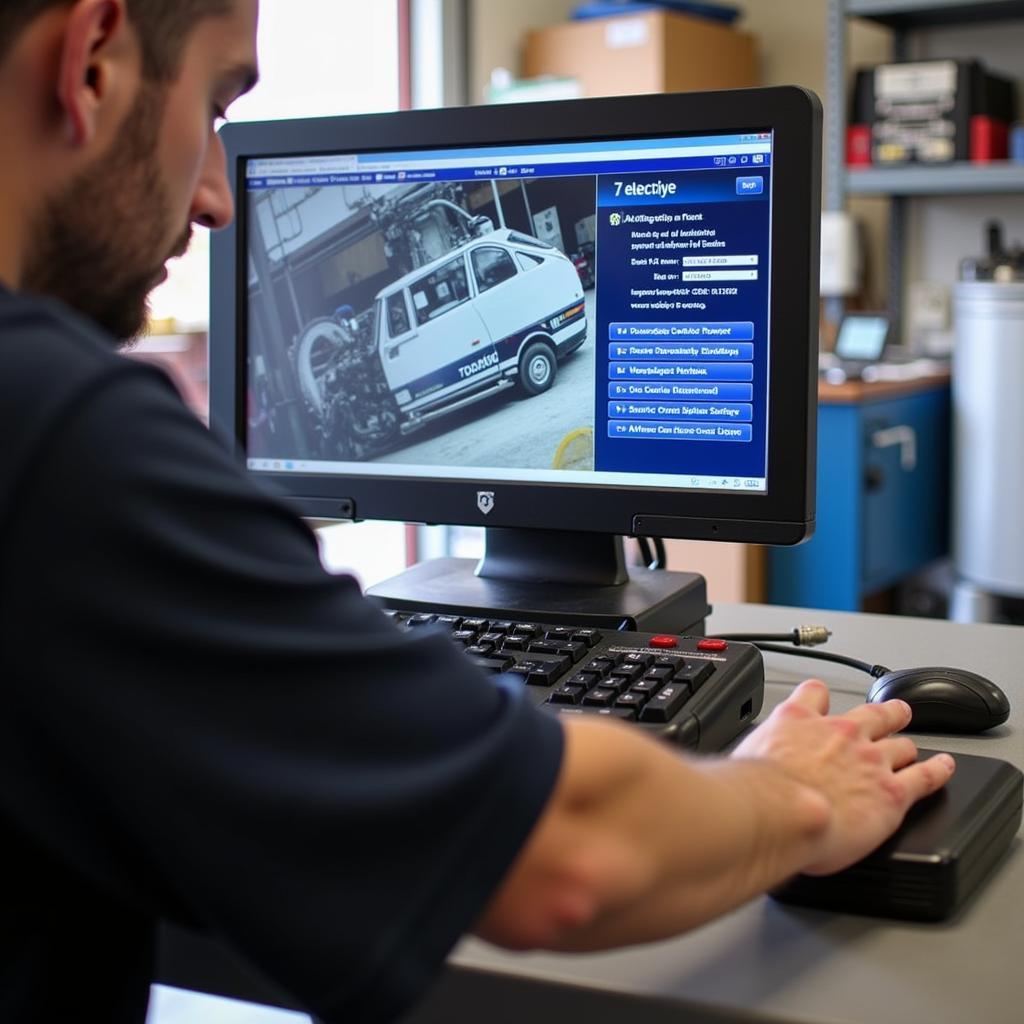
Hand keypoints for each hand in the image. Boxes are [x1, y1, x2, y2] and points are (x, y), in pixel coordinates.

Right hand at [731, 679, 954, 874]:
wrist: (780, 813)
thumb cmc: (756, 793)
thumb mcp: (743, 759)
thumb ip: (753, 755)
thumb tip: (739, 769)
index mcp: (798, 721)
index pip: (814, 694)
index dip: (821, 697)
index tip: (824, 699)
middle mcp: (839, 734)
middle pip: (872, 713)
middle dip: (885, 712)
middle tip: (893, 711)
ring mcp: (869, 760)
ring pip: (901, 743)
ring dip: (907, 743)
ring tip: (913, 744)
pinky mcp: (892, 792)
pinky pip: (925, 776)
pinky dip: (938, 770)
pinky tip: (944, 768)